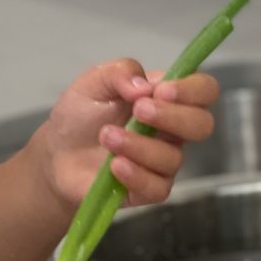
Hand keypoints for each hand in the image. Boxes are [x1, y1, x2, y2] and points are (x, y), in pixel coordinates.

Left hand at [30, 58, 219, 209]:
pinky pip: (158, 187)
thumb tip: (144, 86)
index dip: (191, 90)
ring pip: (173, 157)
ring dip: (139, 145)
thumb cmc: (80, 115)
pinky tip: (114, 166)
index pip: (203, 90)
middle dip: (173, 117)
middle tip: (138, 111)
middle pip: (202, 125)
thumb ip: (120, 72)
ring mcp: (162, 161)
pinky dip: (136, 175)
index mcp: (166, 98)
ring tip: (106, 136)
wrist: (57, 153)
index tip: (161, 91)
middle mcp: (172, 130)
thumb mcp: (93, 81)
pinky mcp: (149, 189)